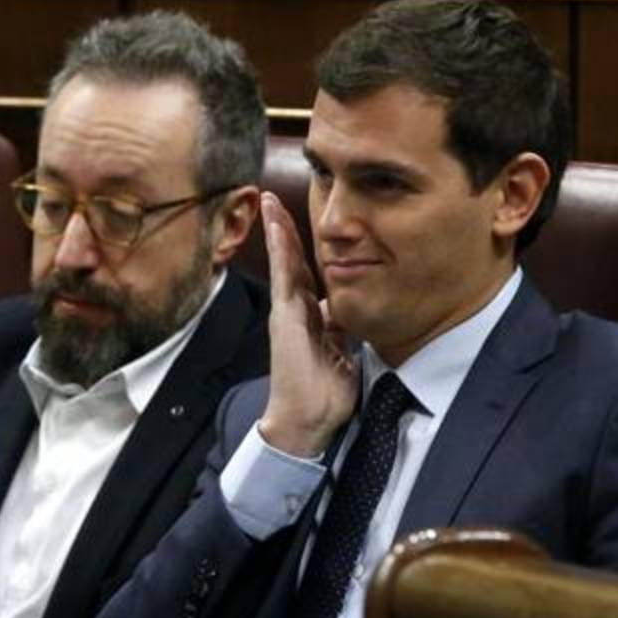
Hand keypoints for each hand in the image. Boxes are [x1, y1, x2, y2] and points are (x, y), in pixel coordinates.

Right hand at [257, 192, 358, 457]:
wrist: (307, 419)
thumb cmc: (324, 393)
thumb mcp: (342, 351)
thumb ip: (342, 328)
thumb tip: (347, 311)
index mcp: (310, 317)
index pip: (305, 274)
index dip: (302, 248)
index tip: (299, 223)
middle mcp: (295, 309)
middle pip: (290, 260)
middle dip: (284, 229)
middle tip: (274, 198)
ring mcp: (287, 311)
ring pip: (284, 261)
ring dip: (277, 229)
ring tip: (269, 201)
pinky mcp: (285, 316)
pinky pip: (283, 274)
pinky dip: (280, 248)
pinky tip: (276, 224)